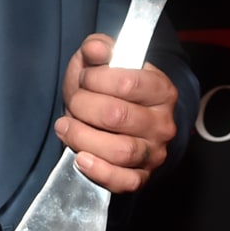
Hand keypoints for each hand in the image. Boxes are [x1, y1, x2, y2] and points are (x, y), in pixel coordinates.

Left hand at [55, 33, 179, 193]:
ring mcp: (155, 153)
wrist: (116, 122)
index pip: (127, 83)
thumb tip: (96, 49)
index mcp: (161, 90)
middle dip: (83, 107)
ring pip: (119, 151)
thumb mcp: (101, 63)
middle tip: (72, 103)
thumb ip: (98, 48)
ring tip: (66, 127)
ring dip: (82, 137)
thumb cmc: (108, 90)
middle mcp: (163, 123)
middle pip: (118, 116)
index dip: (96, 79)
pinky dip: (99, 171)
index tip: (84, 79)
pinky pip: (125, 181)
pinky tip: (81, 158)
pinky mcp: (142, 177)